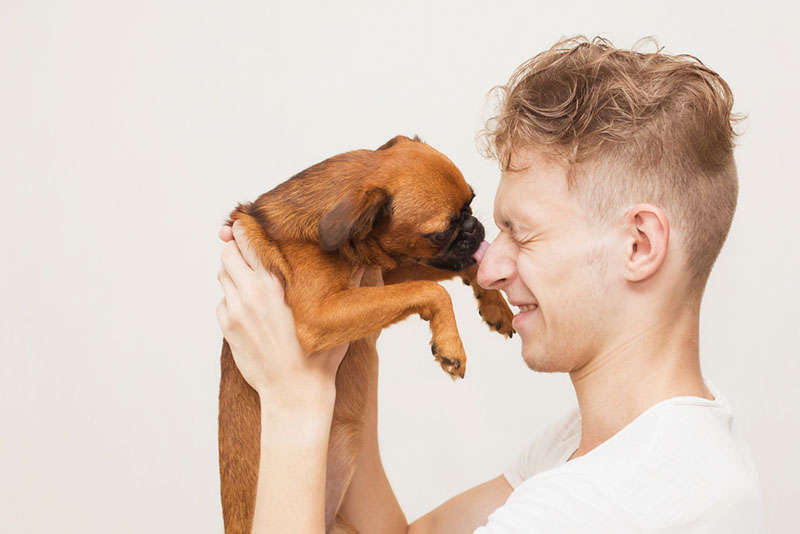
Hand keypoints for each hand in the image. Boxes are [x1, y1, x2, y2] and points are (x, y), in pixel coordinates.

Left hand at [216, 221, 365, 406]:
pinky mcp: (228, 329)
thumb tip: (364, 258)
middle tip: (253, 255)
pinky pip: (222, 302)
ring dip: (235, 275)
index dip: (245, 230)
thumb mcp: (335, 312)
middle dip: (237, 251)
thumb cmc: (318, 355)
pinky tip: (252, 310)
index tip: (248, 226)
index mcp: (276, 283)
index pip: (248, 241)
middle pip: (228, 253)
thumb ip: (344, 280)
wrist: (295, 393)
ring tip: (255, 283)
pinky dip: (233, 300)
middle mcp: (250, 293)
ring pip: (223, 276)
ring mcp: (235, 312)